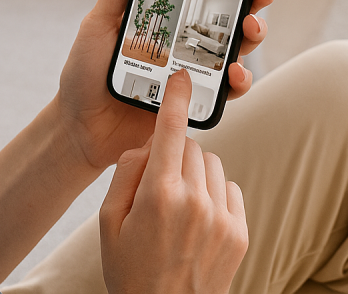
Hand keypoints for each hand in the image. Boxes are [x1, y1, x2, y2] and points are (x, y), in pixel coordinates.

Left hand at [54, 0, 277, 171]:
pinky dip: (238, 79)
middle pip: (234, 10)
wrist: (80, 126)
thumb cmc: (85, 71)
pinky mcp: (197, 97)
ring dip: (255, 33)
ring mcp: (196, 66)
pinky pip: (228, 88)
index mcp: (168, 12)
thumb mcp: (99, 22)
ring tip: (250, 28)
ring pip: (239, 45)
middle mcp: (187, 36)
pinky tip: (233, 72)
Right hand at [99, 70, 247, 293]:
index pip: (169, 131)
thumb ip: (125, 174)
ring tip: (177, 207)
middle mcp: (194, 202)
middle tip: (157, 184)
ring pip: (210, 164)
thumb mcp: (107, 223)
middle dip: (172, 154)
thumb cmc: (130, 271)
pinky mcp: (239, 232)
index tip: (181, 76)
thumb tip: (148, 145)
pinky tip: (197, 220)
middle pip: (189, 146)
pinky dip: (213, 194)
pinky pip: (228, 188)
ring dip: (194, 173)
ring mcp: (222, 218)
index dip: (175, 98)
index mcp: (158, 196)